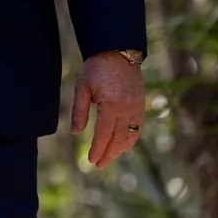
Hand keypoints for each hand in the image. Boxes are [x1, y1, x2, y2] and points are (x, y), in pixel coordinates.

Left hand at [71, 51, 144, 168]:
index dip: (98, 149)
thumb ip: (80, 111)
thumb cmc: (97, 68)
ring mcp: (136, 107)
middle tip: (99, 165)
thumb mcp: (82, 88)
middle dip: (108, 154)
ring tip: (109, 157)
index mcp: (111, 105)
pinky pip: (138, 127)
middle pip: (118, 139)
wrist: (118, 52)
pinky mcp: (141, 104)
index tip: (91, 160)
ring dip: (120, 149)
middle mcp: (127, 109)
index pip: (104, 135)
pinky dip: (131, 139)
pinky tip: (124, 146)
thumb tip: (76, 133)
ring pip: (130, 135)